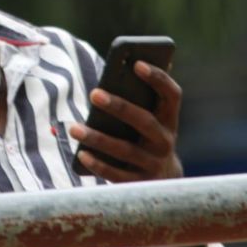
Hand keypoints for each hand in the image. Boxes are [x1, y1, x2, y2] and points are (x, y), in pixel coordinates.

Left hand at [69, 61, 182, 182]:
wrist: (164, 181)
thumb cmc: (148, 137)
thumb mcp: (153, 118)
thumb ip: (143, 97)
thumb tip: (131, 63)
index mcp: (170, 119)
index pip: (172, 94)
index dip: (158, 78)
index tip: (137, 64)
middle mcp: (165, 141)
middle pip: (144, 121)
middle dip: (119, 107)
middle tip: (94, 93)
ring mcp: (154, 164)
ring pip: (125, 149)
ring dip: (98, 138)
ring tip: (74, 128)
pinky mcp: (140, 183)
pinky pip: (117, 174)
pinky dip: (98, 164)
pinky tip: (82, 154)